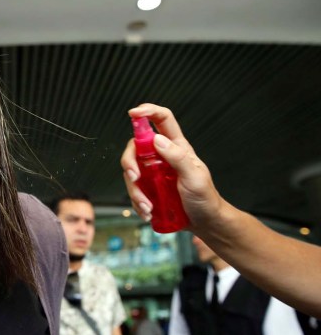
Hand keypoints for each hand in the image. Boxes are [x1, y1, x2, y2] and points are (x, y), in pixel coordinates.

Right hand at [120, 104, 225, 231]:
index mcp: (177, 147)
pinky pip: (134, 190)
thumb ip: (178, 158)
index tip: (133, 113)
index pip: (162, 120)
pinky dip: (137, 203)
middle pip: (136, 147)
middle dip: (129, 162)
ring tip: (148, 207)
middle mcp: (161, 156)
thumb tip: (157, 139)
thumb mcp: (194, 178)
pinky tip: (148, 212)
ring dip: (135, 191)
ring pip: (132, 172)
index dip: (148, 112)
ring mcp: (153, 172)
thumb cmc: (205, 198)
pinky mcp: (148, 188)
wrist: (205, 222)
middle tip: (135, 178)